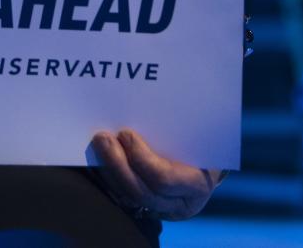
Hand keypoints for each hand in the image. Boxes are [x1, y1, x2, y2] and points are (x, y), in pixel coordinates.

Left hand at [90, 128, 223, 220]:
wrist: (205, 159)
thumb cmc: (200, 139)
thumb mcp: (198, 133)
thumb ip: (179, 123)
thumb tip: (152, 92)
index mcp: (197, 185)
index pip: (164, 179)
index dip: (141, 158)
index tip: (125, 133)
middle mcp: (179, 204)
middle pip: (142, 192)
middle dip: (118, 164)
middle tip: (102, 137)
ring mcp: (161, 209)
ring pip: (129, 198)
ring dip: (109, 170)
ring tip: (98, 144)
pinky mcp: (146, 208)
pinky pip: (122, 197)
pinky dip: (108, 177)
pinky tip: (97, 158)